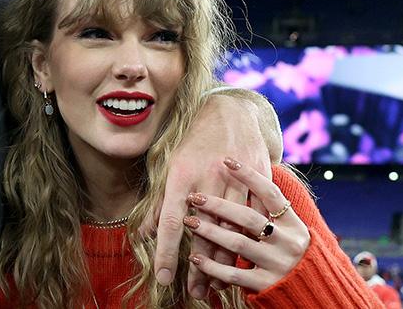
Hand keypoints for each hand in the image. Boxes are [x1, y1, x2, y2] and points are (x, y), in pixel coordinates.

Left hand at [143, 93, 274, 296]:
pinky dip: (251, 240)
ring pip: (232, 229)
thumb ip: (159, 203)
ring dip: (225, 261)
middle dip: (200, 267)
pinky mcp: (257, 179)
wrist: (231, 111)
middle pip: (204, 232)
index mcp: (181, 176)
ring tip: (217, 285)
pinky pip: (256, 216)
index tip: (164, 278)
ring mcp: (235, 179)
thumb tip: (144, 235)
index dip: (167, 252)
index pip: (171, 222)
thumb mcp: (169, 167)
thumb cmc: (193, 141)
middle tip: (195, 293)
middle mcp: (208, 179)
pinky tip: (245, 260)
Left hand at [184, 157, 309, 292]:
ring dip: (210, 232)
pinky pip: (234, 273)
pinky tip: (194, 258)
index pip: (271, 193)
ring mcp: (278, 264)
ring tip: (189, 222)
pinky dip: (212, 266)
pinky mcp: (266, 284)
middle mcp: (289, 242)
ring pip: (238, 244)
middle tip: (194, 197)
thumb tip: (237, 184)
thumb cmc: (288, 254)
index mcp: (294, 224)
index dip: (250, 175)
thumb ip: (268, 213)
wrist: (314, 291)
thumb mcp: (288, 231)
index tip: (227, 160)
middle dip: (218, 206)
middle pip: (248, 218)